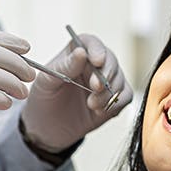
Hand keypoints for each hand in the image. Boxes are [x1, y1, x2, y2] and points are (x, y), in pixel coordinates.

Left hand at [21, 33, 132, 151]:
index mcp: (75, 53)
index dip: (97, 49)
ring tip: (91, 105)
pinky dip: (116, 103)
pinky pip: (126, 96)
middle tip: (95, 88)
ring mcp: (106, 80)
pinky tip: (99, 111)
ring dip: (108, 93)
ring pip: (119, 79)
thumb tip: (81, 52)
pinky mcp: (114, 98)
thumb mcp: (47, 82)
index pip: (90, 43)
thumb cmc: (44, 99)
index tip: (97, 61)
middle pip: (110, 60)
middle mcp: (93, 64)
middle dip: (106, 74)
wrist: (48, 128)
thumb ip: (64, 67)